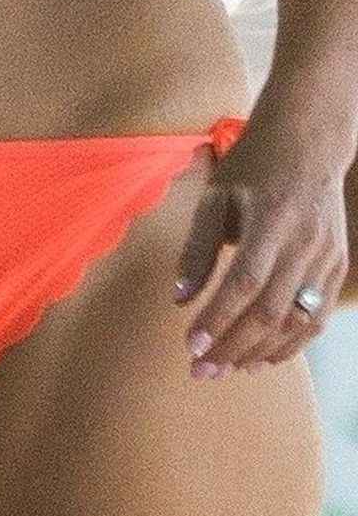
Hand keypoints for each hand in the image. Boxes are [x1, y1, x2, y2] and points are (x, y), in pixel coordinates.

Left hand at [174, 112, 350, 376]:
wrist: (311, 142)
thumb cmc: (253, 168)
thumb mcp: (215, 198)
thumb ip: (197, 249)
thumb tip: (179, 299)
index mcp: (272, 220)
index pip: (244, 282)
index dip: (218, 318)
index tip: (191, 347)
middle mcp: (306, 242)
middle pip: (270, 310)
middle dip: (233, 347)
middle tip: (200, 372)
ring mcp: (327, 257)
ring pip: (297, 320)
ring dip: (260, 352)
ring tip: (225, 370)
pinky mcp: (337, 266)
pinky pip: (317, 316)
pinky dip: (290, 343)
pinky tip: (261, 358)